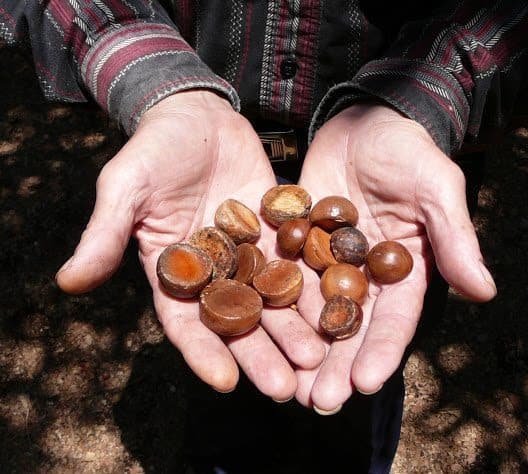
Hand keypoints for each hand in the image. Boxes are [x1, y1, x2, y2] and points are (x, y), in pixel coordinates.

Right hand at [56, 90, 324, 399]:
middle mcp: (215, 272)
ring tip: (317, 360)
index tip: (225, 383)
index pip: (186, 323)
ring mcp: (250, 255)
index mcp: (174, 272)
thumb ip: (105, 234)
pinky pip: (300, 263)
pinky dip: (316, 287)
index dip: (202, 354)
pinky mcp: (279, 233)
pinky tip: (339, 308)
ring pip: (273, 300)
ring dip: (294, 331)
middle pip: (238, 323)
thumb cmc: (154, 149)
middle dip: (260, 354)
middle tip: (286, 388)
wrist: (197, 116)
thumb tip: (68, 282)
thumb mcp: (125, 187)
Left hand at [296, 104, 496, 412]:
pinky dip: (271, 306)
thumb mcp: (435, 187)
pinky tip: (255, 331)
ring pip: (312, 314)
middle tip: (318, 401)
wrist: (362, 122)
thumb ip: (454, 237)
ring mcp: (326, 263)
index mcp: (403, 271)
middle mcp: (363, 276)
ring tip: (285, 386)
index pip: (394, 319)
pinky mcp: (296, 245)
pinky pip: (282, 279)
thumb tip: (484, 292)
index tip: (366, 383)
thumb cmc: (406, 151)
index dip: (381, 351)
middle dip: (336, 365)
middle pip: (350, 328)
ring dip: (300, 350)